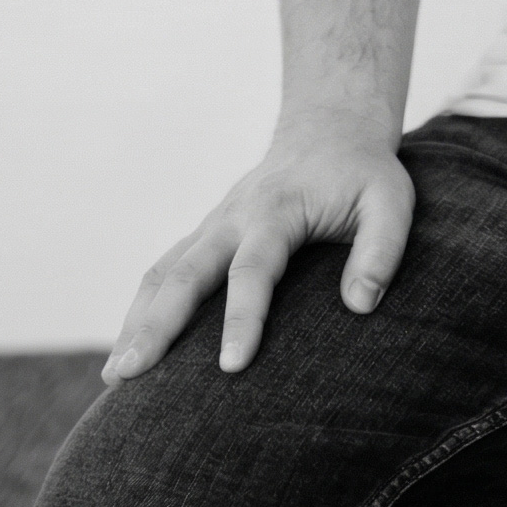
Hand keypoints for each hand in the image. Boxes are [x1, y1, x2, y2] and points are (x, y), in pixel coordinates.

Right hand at [101, 108, 413, 383]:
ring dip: (136, 321)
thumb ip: (381, 249)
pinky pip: (163, 270)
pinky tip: (127, 350)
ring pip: (163, 271)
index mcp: (278, 208)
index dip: (243, 316)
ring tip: (115, 378)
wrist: (330, 128)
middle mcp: (235, 215)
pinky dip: (140, 309)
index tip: (232, 367)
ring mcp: (214, 224)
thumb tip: (361, 305)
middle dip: (157, 325)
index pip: (254, 267)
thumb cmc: (363, 173)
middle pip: (187, 272)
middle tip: (131, 376)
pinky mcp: (206, 235)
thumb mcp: (391, 200)